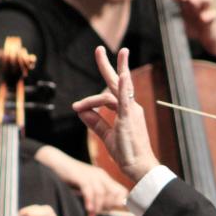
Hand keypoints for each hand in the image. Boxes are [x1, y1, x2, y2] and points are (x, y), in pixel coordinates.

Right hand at [35, 146, 127, 215]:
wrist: (54, 162)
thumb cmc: (69, 177)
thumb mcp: (85, 186)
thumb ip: (95, 196)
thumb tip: (105, 210)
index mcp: (103, 177)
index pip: (121, 191)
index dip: (120, 203)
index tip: (112, 212)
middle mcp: (100, 175)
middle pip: (114, 193)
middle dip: (109, 207)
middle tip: (99, 215)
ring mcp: (91, 175)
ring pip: (102, 194)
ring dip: (98, 208)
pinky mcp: (81, 177)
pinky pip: (89, 192)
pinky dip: (90, 202)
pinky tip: (88, 210)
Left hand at [73, 47, 159, 183]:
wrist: (139, 167)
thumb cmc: (127, 153)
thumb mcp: (106, 136)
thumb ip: (94, 122)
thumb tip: (80, 110)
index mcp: (127, 111)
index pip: (108, 96)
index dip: (91, 100)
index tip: (76, 107)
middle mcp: (131, 107)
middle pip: (117, 82)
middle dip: (107, 65)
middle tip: (99, 49)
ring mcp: (131, 111)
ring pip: (110, 93)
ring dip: (96, 91)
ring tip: (90, 74)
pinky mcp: (129, 118)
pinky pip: (125, 100)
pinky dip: (123, 87)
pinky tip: (123, 74)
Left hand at [173, 0, 215, 56]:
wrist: (205, 37)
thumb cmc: (190, 27)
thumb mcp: (179, 20)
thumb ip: (172, 14)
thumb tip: (160, 10)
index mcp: (188, 1)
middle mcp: (198, 3)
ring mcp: (206, 10)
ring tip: (192, 1)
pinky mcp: (213, 20)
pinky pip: (214, 14)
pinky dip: (209, 15)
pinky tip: (202, 18)